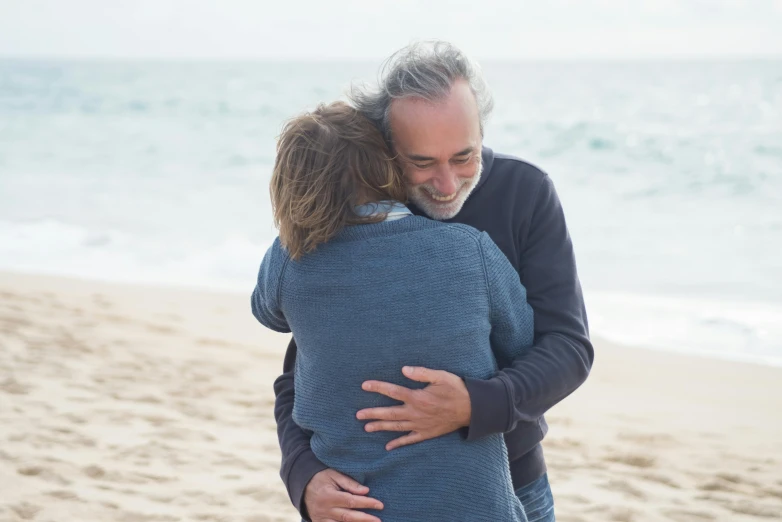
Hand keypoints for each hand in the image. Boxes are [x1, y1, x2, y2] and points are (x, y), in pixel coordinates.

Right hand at [304, 468, 383, 521]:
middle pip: (348, 517)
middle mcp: (324, 509)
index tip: (380, 504)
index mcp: (328, 495)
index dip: (366, 503)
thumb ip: (349, 483)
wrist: (302, 487)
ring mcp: (321, 519)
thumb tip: (366, 491)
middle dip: (365, 519)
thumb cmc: (321, 478)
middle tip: (379, 520)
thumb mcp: (333, 474)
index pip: (351, 501)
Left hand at [356, 366, 471, 449]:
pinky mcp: (427, 433)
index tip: (364, 386)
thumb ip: (421, 373)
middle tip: (357, 415)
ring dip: (381, 427)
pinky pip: (409, 440)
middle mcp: (416, 413)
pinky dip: (398, 443)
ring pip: (396, 427)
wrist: (472, 409)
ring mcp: (420, 425)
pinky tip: (388, 446)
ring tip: (366, 427)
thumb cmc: (456, 389)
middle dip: (373, 413)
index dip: (378, 388)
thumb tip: (403, 370)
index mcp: (418, 397)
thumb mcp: (440, 376)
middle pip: (390, 413)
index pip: (393, 392)